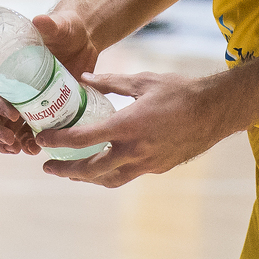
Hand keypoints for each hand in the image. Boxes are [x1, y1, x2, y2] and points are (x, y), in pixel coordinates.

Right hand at [0, 11, 99, 155]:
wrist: (84, 40)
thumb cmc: (66, 29)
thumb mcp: (60, 26)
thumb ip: (50, 24)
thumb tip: (38, 19)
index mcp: (9, 71)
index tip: (13, 113)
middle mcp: (14, 89)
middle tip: (11, 143)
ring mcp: (28, 104)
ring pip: (8, 130)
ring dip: (11, 144)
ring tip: (28, 151)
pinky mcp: (44, 113)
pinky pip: (28, 135)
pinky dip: (29, 145)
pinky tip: (38, 150)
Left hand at [35, 71, 227, 187]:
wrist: (215, 111)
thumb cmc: (180, 91)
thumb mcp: (142, 81)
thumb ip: (110, 82)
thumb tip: (84, 79)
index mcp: (127, 125)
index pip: (84, 139)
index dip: (59, 141)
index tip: (43, 140)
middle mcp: (135, 150)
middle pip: (92, 170)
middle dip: (66, 171)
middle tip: (48, 167)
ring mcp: (148, 163)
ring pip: (110, 179)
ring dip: (87, 178)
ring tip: (70, 173)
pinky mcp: (158, 167)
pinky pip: (128, 174)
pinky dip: (110, 173)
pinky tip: (103, 165)